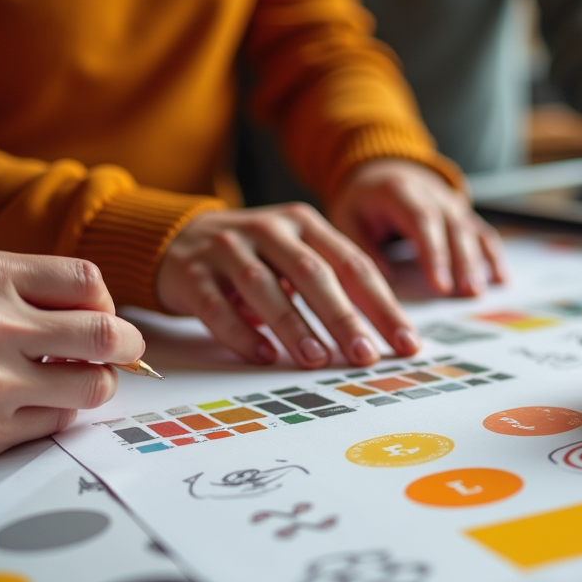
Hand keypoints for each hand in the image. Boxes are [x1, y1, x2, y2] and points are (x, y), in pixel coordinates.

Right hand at [0, 252, 144, 464]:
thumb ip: (26, 292)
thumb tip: (104, 317)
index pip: (90, 281)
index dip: (104, 301)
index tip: (98, 314)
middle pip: (108, 335)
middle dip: (125, 345)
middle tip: (121, 350)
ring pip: (94, 385)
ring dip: (94, 382)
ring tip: (73, 379)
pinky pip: (57, 422)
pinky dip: (54, 412)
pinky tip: (26, 402)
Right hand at [156, 203, 421, 368]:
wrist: (175, 239)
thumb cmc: (252, 256)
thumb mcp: (295, 256)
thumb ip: (333, 283)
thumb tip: (381, 335)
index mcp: (305, 223)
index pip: (353, 265)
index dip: (382, 306)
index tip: (406, 344)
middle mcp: (269, 229)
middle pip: (314, 273)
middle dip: (343, 317)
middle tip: (365, 354)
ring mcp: (227, 247)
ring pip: (265, 288)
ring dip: (294, 326)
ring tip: (317, 359)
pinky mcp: (192, 273)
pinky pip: (217, 307)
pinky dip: (242, 334)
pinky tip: (264, 356)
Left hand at [328, 159, 506, 296]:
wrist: (381, 171)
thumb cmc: (363, 202)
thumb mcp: (348, 219)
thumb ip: (362, 248)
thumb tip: (384, 280)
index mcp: (400, 191)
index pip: (421, 221)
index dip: (433, 253)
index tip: (439, 286)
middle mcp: (431, 193)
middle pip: (452, 227)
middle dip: (462, 261)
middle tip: (468, 293)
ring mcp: (450, 203)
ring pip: (470, 230)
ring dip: (478, 262)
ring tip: (479, 291)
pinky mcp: (461, 214)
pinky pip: (481, 233)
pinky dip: (493, 255)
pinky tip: (501, 279)